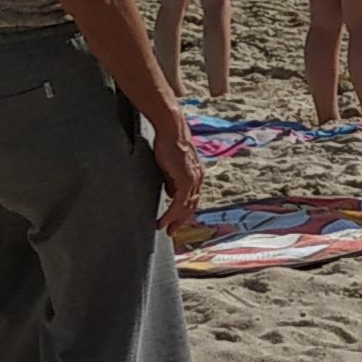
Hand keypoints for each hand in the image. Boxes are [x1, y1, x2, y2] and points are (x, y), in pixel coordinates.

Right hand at [148, 111, 202, 236]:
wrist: (170, 130)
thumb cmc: (168, 142)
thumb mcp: (170, 165)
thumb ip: (171, 179)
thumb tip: (169, 192)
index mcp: (196, 175)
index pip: (192, 198)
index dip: (184, 211)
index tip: (175, 220)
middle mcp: (198, 179)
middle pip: (191, 205)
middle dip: (181, 220)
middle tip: (171, 231)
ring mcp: (193, 180)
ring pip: (186, 207)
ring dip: (175, 220)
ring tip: (166, 229)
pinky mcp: (186, 180)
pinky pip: (179, 203)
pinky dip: (171, 214)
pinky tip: (163, 221)